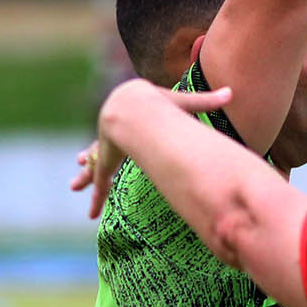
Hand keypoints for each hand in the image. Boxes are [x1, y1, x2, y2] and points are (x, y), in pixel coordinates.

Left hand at [78, 81, 235, 219]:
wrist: (135, 107)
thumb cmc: (159, 104)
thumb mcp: (185, 105)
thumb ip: (206, 101)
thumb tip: (232, 93)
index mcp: (131, 124)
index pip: (123, 133)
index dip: (115, 140)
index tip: (109, 142)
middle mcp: (116, 139)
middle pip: (102, 149)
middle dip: (93, 155)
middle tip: (81, 160)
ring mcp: (107, 152)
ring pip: (94, 166)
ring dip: (85, 176)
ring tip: (74, 184)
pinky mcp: (106, 164)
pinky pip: (100, 184)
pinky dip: (96, 198)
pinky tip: (91, 214)